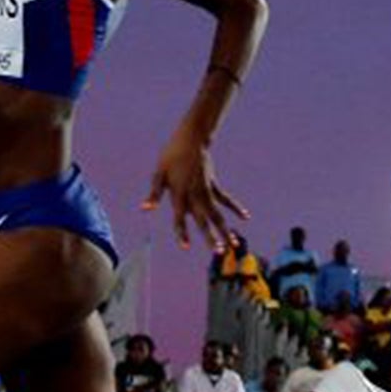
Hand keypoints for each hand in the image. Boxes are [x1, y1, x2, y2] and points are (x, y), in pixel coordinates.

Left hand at [143, 130, 248, 250]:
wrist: (192, 139)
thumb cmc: (171, 156)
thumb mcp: (159, 173)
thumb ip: (154, 194)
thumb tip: (145, 209)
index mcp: (179, 193)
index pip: (180, 217)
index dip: (182, 232)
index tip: (186, 246)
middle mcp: (195, 194)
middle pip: (204, 220)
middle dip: (212, 237)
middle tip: (219, 252)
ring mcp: (207, 190)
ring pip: (218, 213)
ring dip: (226, 229)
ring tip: (234, 244)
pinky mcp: (214, 184)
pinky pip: (226, 199)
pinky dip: (236, 208)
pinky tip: (245, 217)